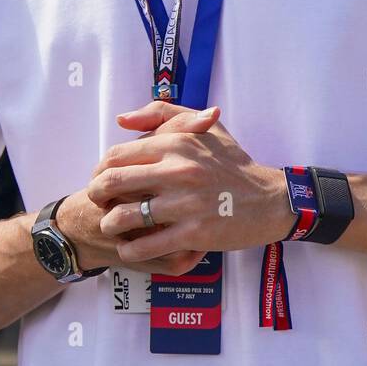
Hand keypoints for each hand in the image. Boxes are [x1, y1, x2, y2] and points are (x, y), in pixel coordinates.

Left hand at [86, 100, 294, 266]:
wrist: (270, 199)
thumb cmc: (233, 163)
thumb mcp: (205, 127)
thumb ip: (162, 114)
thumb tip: (121, 120)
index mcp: (177, 143)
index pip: (116, 155)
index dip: (99, 171)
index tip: (102, 181)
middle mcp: (178, 170)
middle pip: (111, 183)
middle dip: (96, 196)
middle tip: (99, 205)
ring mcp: (186, 203)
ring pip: (123, 217)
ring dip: (110, 225)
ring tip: (113, 227)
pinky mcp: (194, 233)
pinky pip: (146, 246)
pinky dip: (130, 250)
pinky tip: (131, 249)